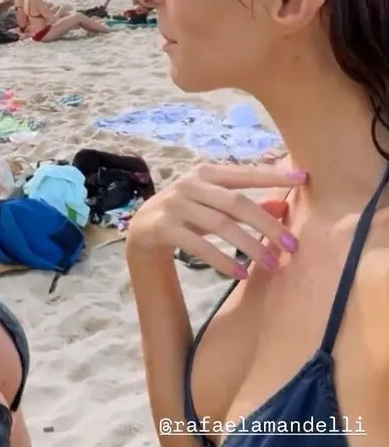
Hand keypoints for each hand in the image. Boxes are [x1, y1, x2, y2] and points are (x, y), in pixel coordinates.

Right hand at [126, 162, 306, 278]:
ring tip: (273, 264)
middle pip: (236, 202)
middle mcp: (190, 184)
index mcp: (206, 172)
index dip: (273, 175)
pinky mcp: (164, 228)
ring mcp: (175, 205)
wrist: (143, 230)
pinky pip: (199, 246)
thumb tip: (284, 205)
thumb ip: (248, 204)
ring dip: (250, 246)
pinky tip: (241, 273)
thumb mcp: (216, 205)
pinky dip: (222, 259)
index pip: (244, 173)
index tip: (303, 178)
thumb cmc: (189, 213)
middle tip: (293, 245)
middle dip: (267, 224)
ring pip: (220, 225)